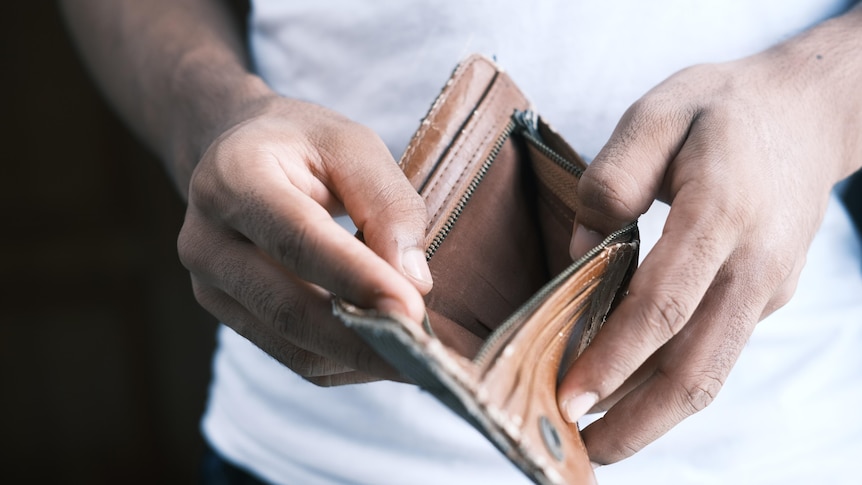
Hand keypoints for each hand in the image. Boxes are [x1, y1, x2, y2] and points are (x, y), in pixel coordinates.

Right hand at [177, 94, 433, 385]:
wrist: (238, 155)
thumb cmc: (303, 145)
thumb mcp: (353, 146)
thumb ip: (387, 204)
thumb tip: (415, 283)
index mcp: (234, 177)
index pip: (298, 239)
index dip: (356, 279)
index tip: (413, 310)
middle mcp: (207, 239)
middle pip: (288, 309)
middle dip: (363, 339)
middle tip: (427, 354)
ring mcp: (210, 286)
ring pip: (292, 347)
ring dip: (360, 359)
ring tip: (418, 355)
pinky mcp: (229, 317)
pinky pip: (294, 358)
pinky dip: (346, 363)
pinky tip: (384, 350)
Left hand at [558, 11, 861, 464]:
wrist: (807, 113)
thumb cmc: (721, 110)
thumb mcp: (658, 113)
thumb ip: (612, 178)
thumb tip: (582, 251)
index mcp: (721, 212)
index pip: (664, 305)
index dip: (615, 358)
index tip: (569, 396)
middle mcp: (752, 264)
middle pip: (696, 366)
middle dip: (637, 420)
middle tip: (581, 450)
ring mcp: (766, 287)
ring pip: (710, 371)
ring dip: (654, 415)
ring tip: (600, 438)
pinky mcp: (765, 297)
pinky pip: (714, 350)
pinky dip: (670, 380)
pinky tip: (629, 389)